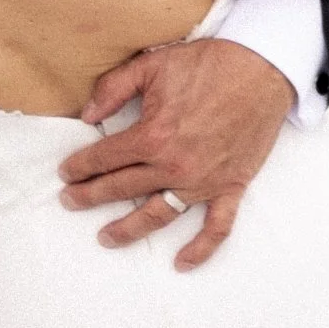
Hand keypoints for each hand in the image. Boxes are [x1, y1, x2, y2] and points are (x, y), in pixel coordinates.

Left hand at [60, 39, 294, 270]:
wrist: (262, 68)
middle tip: (69, 201)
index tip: (66, 172)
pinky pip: (216, 227)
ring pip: (158, 215)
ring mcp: (203, 181)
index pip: (104, 158)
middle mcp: (174, 166)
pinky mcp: (230, 187)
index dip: (79, 166)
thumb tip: (87, 115)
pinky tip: (181, 263)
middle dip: (90, 196)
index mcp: (153, 136)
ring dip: (128, 230)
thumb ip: (113, 89)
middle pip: (121, 189)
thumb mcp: (151, 65)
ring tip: (105, 237)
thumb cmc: (209, 64)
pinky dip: (200, 249)